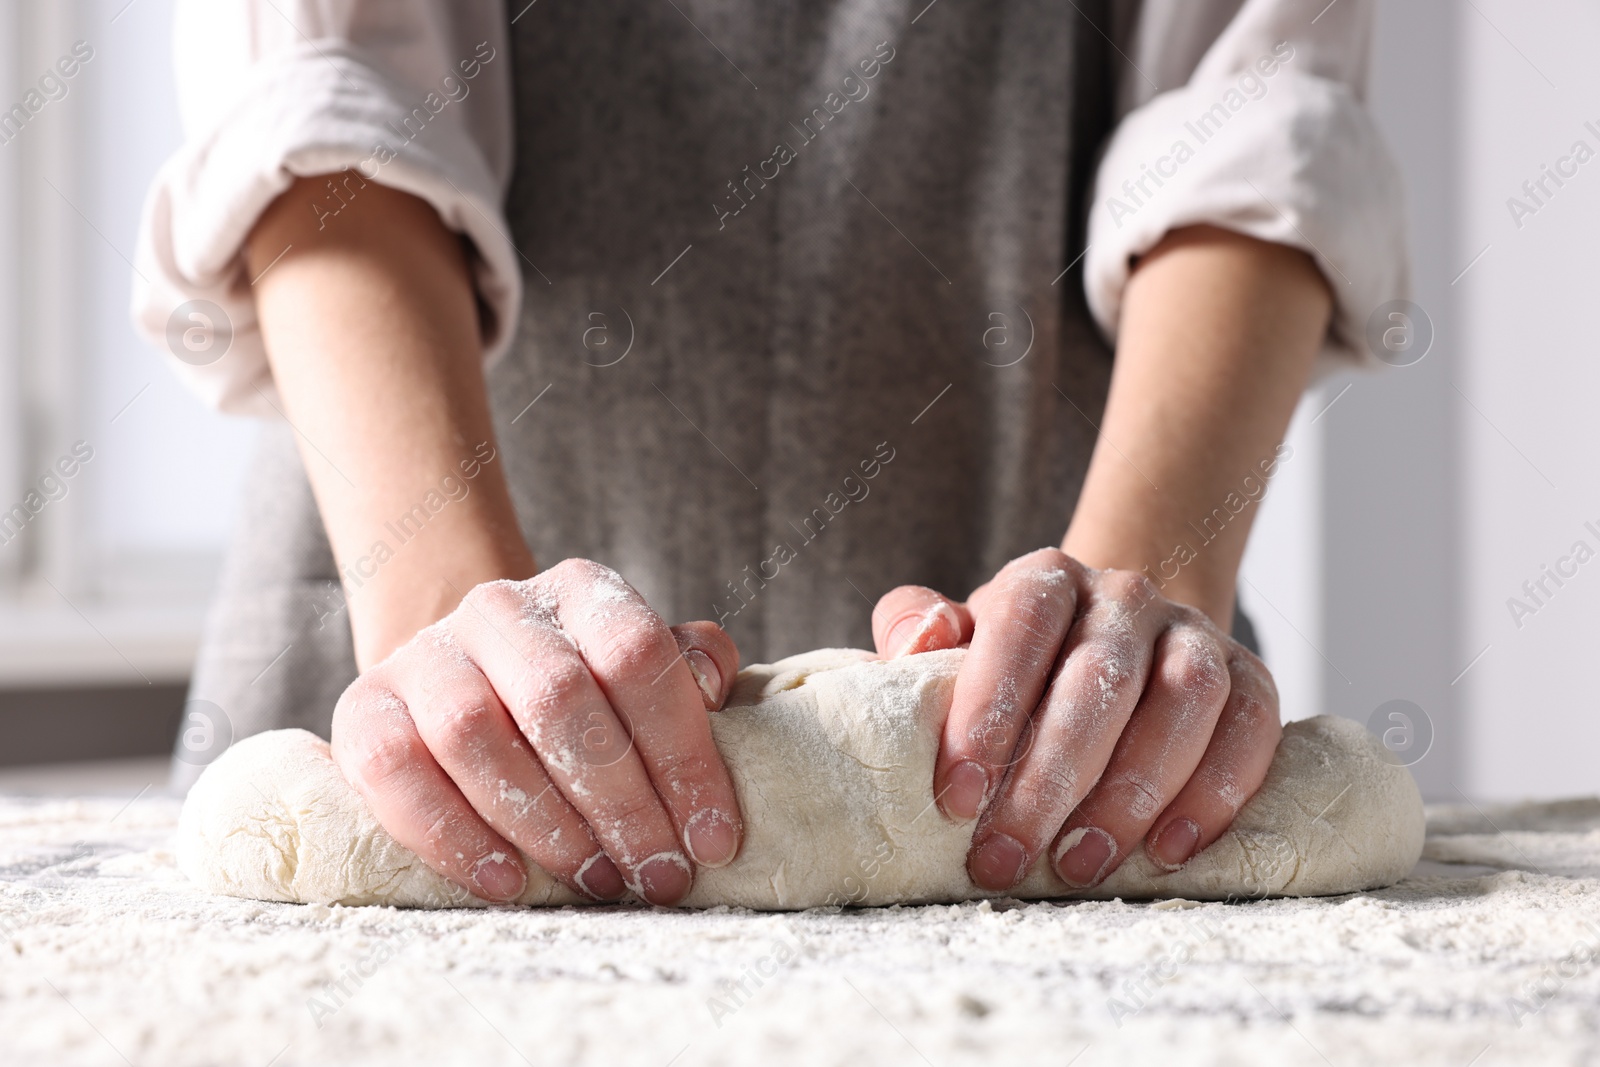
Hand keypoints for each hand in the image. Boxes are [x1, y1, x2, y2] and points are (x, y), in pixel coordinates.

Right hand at [330, 560, 743, 905]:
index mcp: (580, 590)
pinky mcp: (364, 708)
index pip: (637, 656)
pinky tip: (508, 882)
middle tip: (657, 874)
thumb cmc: (582, 690)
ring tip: (596, 880)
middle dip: (621, 802)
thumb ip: (689, 668)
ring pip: (472, 734)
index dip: (683, 753)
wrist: (466, 676)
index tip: (714, 838)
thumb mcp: (642, 668)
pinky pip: (394, 771)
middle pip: (560, 699)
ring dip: (545, 824)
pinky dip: (452, 836)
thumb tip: (713, 687)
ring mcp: (424, 653)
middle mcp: (498, 607)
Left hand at [871, 548, 1279, 890]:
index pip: (1021, 624)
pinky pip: (1252, 728)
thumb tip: (918, 641)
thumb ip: (918, 630)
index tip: (956, 794)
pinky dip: (1216, 792)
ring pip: (1185, 698)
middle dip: (1051, 778)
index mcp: (1048, 579)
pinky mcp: (1249, 677)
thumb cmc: (1017, 663)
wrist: (1111, 643)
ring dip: (1134, 790)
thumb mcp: (959, 640)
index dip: (990, 706)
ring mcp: (1194, 633)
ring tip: (1082, 865)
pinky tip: (1168, 849)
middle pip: (1101, 677)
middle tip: (1007, 856)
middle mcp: (1126, 596)